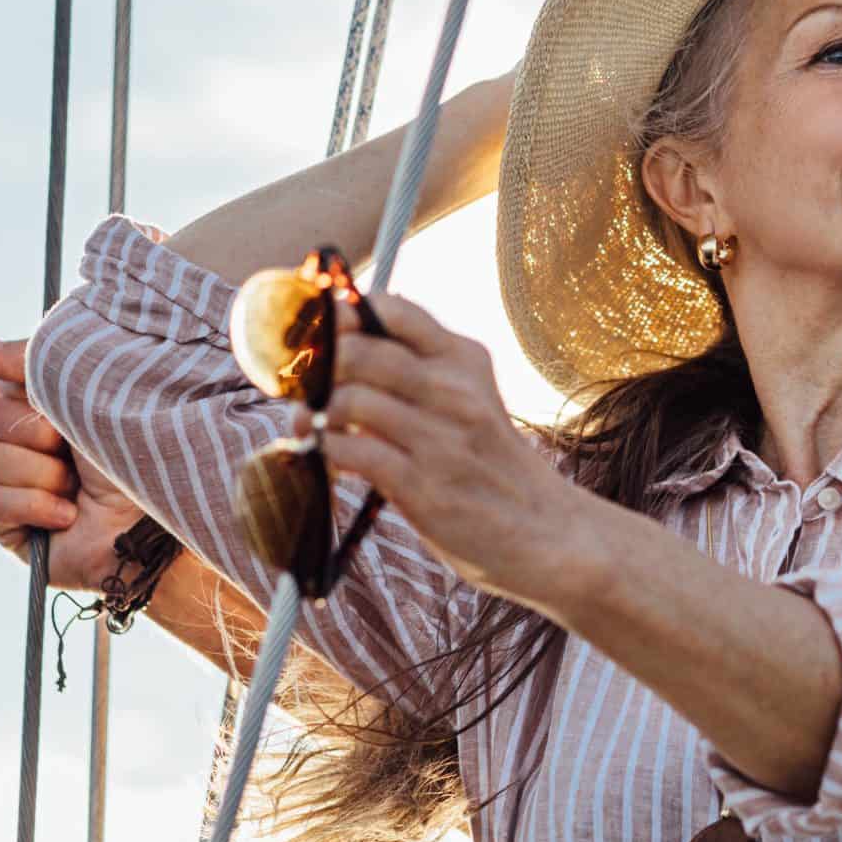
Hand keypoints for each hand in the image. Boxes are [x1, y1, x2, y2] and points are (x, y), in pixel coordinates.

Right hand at [0, 331, 152, 590]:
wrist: (152, 520)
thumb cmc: (136, 450)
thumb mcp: (87, 390)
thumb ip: (32, 361)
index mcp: (49, 406)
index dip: (19, 384)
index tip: (47, 395)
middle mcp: (31, 443)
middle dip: (32, 432)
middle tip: (70, 446)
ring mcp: (19, 485)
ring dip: (39, 473)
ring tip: (78, 487)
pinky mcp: (12, 526)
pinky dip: (34, 506)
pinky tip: (68, 516)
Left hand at [316, 293, 589, 612]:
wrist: (546, 531)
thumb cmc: (493, 465)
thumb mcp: (472, 398)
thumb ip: (419, 370)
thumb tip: (342, 345)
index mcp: (464, 359)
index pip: (393, 309)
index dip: (339, 312)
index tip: (312, 328)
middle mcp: (454, 390)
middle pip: (360, 351)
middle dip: (315, 366)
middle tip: (294, 382)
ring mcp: (440, 439)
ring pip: (349, 400)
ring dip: (312, 413)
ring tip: (304, 424)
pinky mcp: (424, 487)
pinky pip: (352, 452)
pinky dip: (326, 451)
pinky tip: (326, 457)